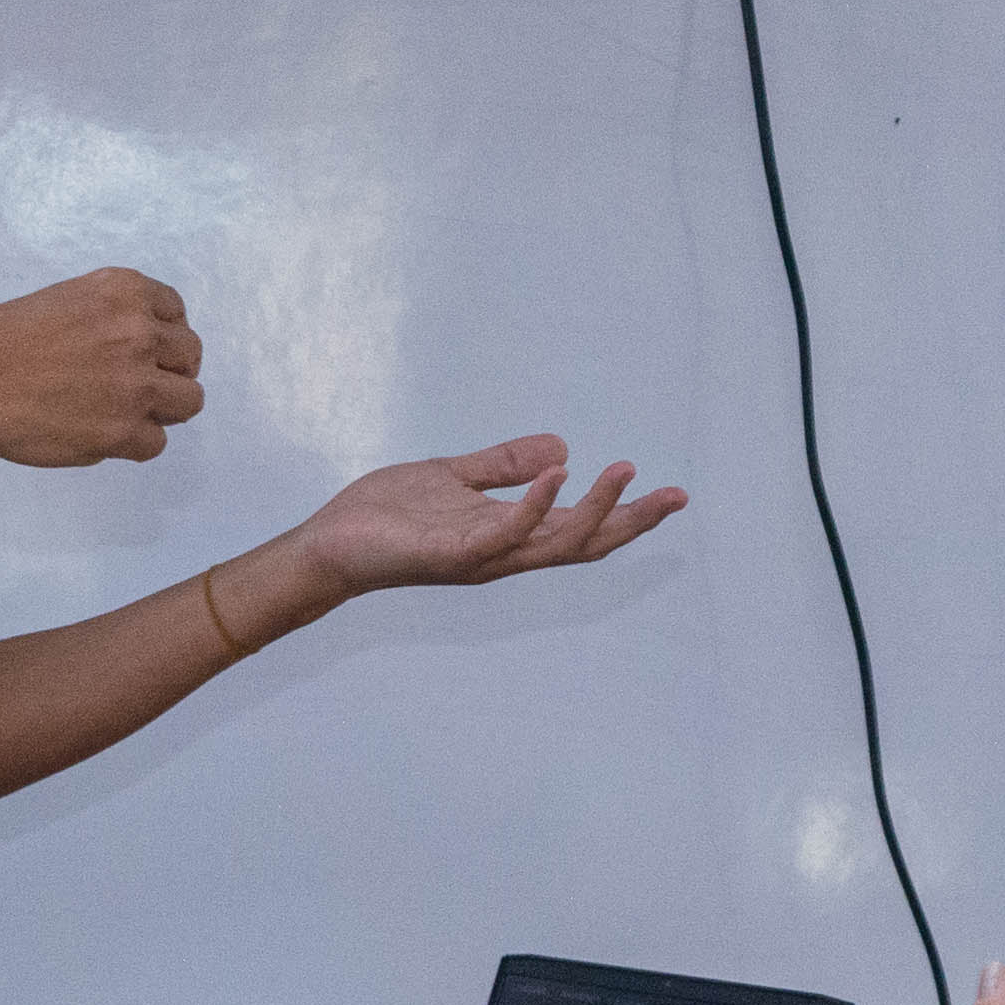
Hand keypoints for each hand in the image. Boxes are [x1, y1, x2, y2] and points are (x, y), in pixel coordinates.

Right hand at [0, 270, 197, 468]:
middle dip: (167, 372)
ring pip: (189, 401)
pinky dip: (132, 444)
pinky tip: (100, 434)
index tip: (145, 351)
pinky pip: (156, 443)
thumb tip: (151, 346)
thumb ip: (114, 316)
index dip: (163, 337)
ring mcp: (134, 384)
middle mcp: (138, 332)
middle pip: (190, 357)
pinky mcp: (122, 430)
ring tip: (123, 411)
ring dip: (161, 409)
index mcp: (125, 291)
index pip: (176, 313)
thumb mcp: (68, 299)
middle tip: (134, 385)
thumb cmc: (3, 339)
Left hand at [299, 435, 682, 594]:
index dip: (627, 515)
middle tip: (675, 496)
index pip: (580, 530)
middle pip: (583, 544)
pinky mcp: (451, 553)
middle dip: (632, 522)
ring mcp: (480, 557)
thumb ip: (503, 465)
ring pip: (554, 543)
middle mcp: (503, 554)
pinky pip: (504, 534)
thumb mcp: (453, 477)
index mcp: (508, 536)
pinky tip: (559, 474)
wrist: (329, 544)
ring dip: (594, 509)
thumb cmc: (386, 516)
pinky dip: (536, 505)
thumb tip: (563, 447)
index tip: (670, 494)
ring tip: (624, 472)